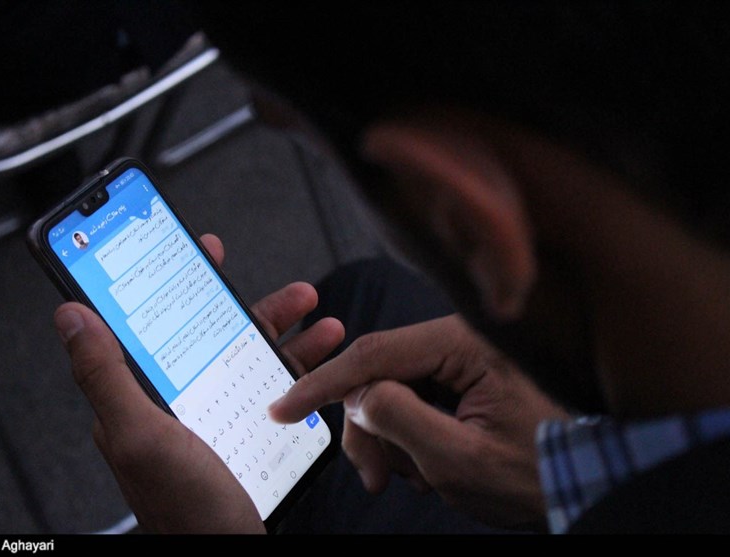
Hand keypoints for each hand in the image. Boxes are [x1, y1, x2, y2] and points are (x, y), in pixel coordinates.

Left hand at [54, 234, 343, 532]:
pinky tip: (320, 359)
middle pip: (216, 337)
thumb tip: (72, 316)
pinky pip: (273, 390)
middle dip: (255, 308)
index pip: (155, 325)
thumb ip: (105, 377)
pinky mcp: (245, 435)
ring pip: (250, 358)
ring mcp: (215, 419)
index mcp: (142, 398)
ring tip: (320, 318)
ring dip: (287, 334)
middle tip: (292, 293)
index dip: (176, 284)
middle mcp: (179, 403)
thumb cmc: (186, 514)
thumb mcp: (141, 439)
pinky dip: (300, 370)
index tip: (198, 253)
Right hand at [269, 314, 567, 528]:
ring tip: (418, 479)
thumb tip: (357, 398)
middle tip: (375, 480)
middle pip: (376, 375)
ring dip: (387, 441)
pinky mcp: (457, 377)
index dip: (322, 383)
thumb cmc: (535, 472)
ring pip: (388, 392)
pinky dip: (404, 438)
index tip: (283, 407)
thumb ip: (400, 420)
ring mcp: (457, 358)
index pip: (374, 354)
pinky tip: (425, 465)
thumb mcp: (461, 459)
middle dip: (367, 431)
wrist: (580, 481)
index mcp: (464, 343)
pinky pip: (408, 401)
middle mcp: (459, 339)